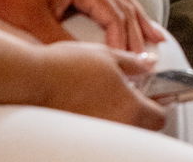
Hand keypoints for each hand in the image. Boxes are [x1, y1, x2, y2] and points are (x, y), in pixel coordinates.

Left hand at [0, 0, 163, 52]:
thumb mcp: (35, 21)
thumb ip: (61, 41)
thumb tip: (86, 62)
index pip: (114, 13)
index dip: (123, 40)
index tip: (127, 62)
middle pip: (123, 6)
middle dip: (138, 32)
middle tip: (150, 57)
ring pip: (119, 1)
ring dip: (137, 20)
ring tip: (156, 37)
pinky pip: (106, 1)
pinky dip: (120, 13)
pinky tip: (126, 22)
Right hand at [33, 41, 166, 129]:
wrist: (32, 80)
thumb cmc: (67, 66)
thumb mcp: (107, 55)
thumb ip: (133, 63)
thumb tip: (149, 64)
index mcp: (130, 107)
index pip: (159, 117)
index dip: (160, 105)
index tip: (155, 96)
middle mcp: (117, 126)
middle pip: (142, 128)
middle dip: (141, 113)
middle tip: (130, 95)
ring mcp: (98, 134)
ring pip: (120, 130)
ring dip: (119, 117)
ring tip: (104, 97)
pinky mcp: (80, 136)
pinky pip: (100, 132)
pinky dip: (100, 121)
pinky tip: (88, 104)